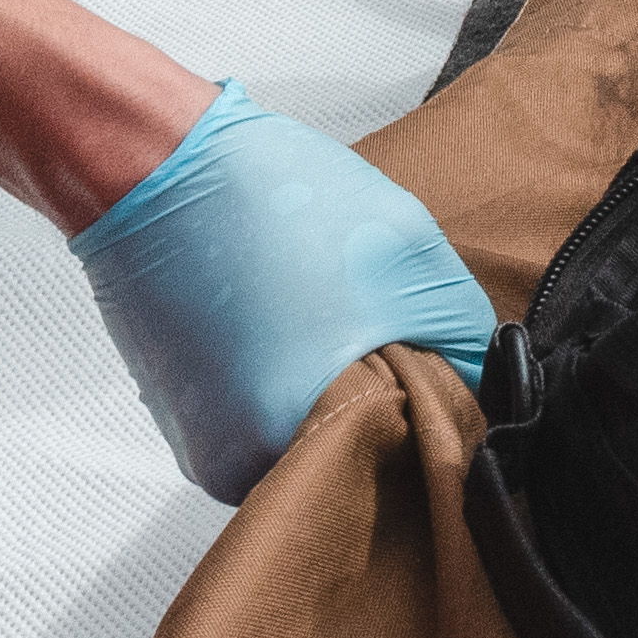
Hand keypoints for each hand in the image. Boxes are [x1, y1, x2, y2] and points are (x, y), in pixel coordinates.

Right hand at [70, 83, 495, 500]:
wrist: (155, 168)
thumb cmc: (267, 202)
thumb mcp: (411, 259)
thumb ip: (460, 337)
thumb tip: (482, 385)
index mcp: (301, 438)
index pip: (408, 469)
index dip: (440, 419)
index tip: (448, 376)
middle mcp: (244, 469)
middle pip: (356, 462)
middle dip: (388, 407)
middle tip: (391, 338)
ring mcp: (209, 450)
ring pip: (311, 439)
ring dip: (337, 392)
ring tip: (333, 321)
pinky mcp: (187, 424)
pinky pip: (266, 422)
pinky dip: (287, 382)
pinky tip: (291, 323)